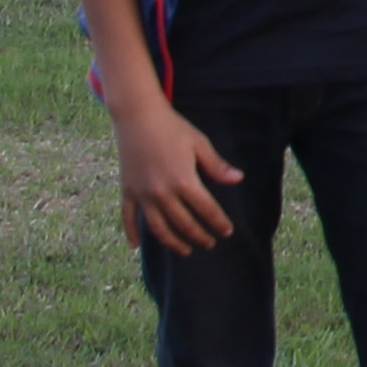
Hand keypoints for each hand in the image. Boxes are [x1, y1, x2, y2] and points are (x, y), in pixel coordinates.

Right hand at [117, 103, 244, 253]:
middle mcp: (162, 193)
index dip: (219, 223)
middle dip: (200, 236)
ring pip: (158, 228)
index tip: (227, 231)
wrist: (138, 116)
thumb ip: (217, 166)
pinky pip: (128, 217)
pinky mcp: (127, 191)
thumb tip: (238, 180)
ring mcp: (143, 194)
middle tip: (210, 243)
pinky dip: (131, 233)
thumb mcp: (199, 144)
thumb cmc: (173, 128)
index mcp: (184, 181)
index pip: (207, 210)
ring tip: (185, 250)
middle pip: (184, 224)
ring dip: (173, 242)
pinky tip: (135, 246)